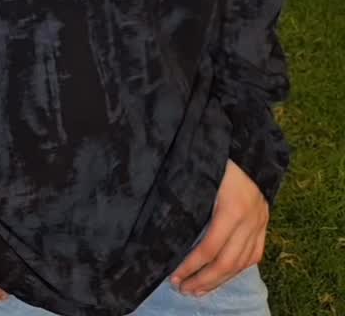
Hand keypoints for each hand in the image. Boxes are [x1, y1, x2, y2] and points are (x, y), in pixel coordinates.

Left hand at [169, 159, 269, 297]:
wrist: (251, 143)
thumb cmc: (221, 155)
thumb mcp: (203, 173)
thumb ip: (191, 198)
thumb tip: (169, 225)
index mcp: (231, 208)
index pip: (209, 248)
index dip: (191, 266)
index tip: (174, 275)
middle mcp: (248, 220)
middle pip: (226, 263)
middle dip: (203, 280)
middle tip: (183, 289)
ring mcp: (259, 222)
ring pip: (241, 263)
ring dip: (219, 281)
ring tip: (200, 291)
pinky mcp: (264, 222)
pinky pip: (255, 253)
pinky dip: (239, 269)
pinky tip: (225, 277)